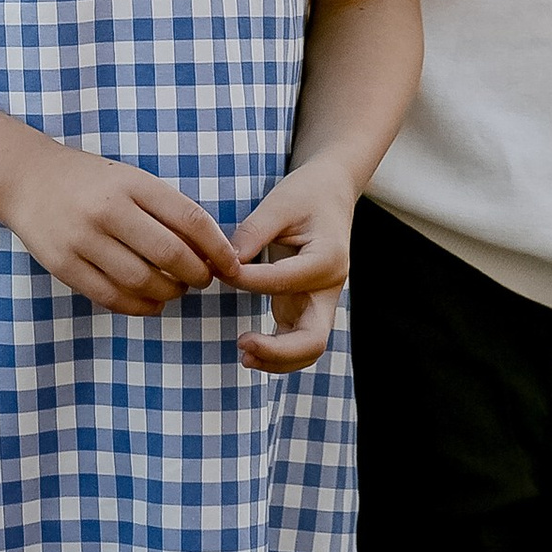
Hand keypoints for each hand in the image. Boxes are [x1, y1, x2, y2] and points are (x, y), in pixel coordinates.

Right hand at [0, 133, 245, 314]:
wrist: (27, 178)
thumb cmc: (90, 181)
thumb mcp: (130, 179)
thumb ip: (165, 209)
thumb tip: (210, 249)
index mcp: (131, 183)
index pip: (189, 219)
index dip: (218, 248)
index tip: (232, 265)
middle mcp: (108, 210)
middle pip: (169, 254)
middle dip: (197, 275)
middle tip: (204, 280)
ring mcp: (83, 240)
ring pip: (142, 281)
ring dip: (169, 293)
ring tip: (176, 290)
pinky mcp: (64, 266)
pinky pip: (111, 297)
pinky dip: (139, 306)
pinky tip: (152, 303)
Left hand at [229, 162, 355, 371]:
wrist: (332, 192)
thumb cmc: (307, 194)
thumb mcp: (280, 203)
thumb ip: (254, 232)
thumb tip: (224, 263)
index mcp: (327, 258)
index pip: (283, 281)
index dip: (247, 280)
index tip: (219, 270)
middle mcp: (330, 288)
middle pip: (313, 339)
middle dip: (278, 351)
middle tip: (242, 345)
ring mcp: (321, 302)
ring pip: (308, 349)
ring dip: (277, 360)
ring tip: (243, 354)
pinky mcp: (308, 307)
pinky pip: (296, 341)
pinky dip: (277, 352)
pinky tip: (250, 350)